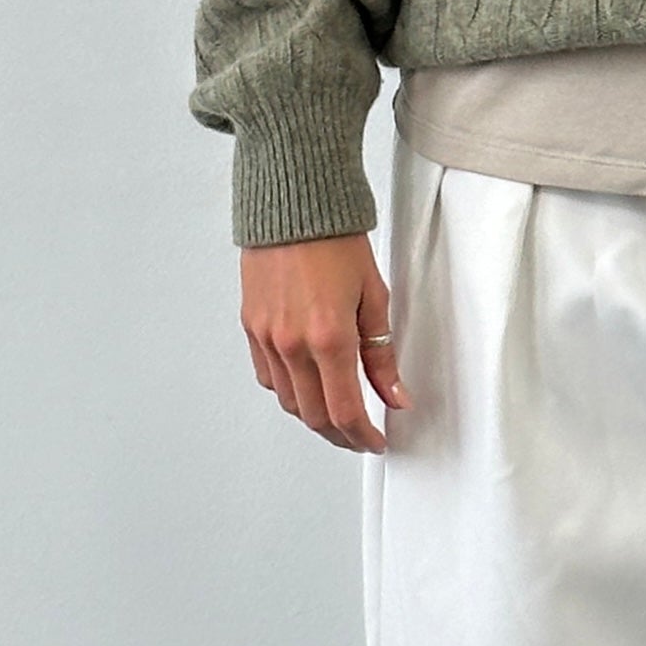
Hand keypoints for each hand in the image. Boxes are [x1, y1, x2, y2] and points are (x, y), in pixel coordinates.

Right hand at [241, 234, 407, 452]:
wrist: (293, 203)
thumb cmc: (336, 240)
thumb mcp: (374, 296)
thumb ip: (382, 354)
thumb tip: (395, 395)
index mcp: (329, 337)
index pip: (344, 411)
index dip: (362, 436)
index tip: (376, 441)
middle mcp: (292, 344)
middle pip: (313, 416)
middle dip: (340, 435)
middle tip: (361, 435)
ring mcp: (267, 337)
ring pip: (288, 402)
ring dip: (314, 416)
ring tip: (338, 412)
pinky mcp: (251, 327)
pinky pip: (268, 377)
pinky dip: (289, 391)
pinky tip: (308, 384)